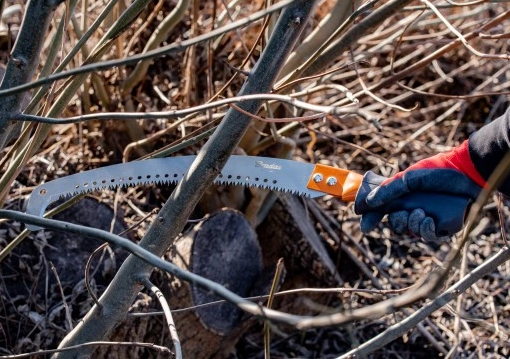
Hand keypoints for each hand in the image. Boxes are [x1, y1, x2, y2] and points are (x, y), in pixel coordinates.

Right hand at [359, 140, 484, 239]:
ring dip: (411, 224)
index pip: (383, 210)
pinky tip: (428, 220)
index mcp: (404, 195)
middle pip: (396, 223)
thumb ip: (388, 190)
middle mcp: (414, 207)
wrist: (468, 172)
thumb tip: (368, 203)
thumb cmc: (438, 171)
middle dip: (396, 222)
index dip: (372, 218)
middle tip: (402, 214)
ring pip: (410, 231)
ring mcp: (429, 217)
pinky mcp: (444, 225)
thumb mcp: (408, 178)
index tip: (365, 225)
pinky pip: (428, 235)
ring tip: (421, 213)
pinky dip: (424, 229)